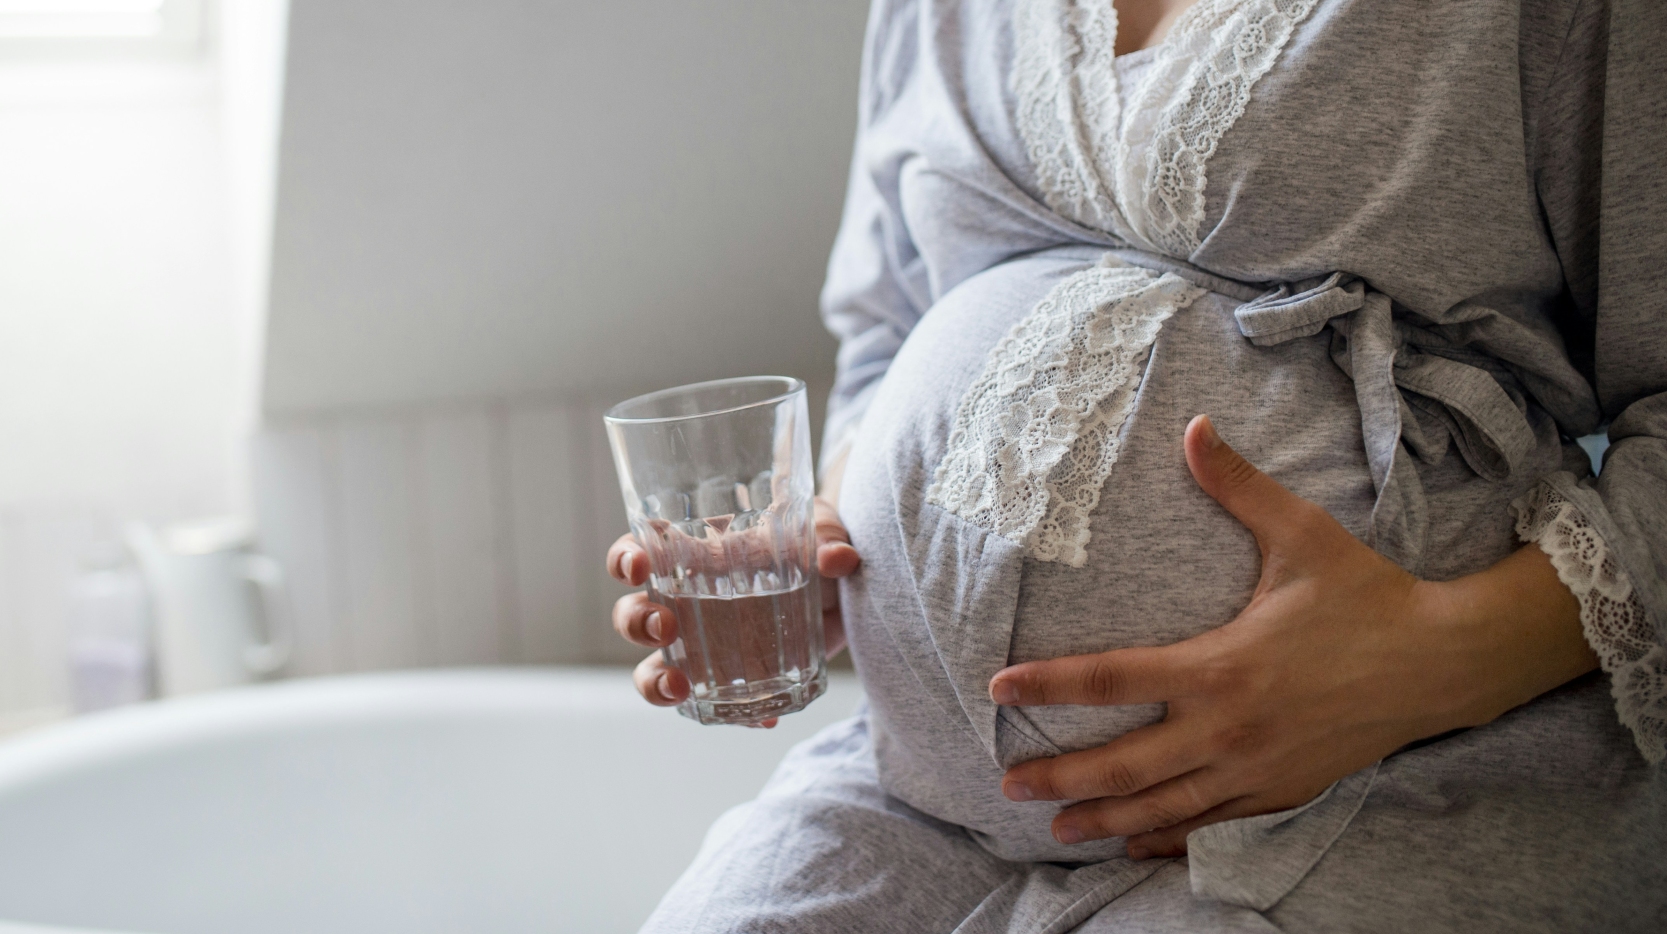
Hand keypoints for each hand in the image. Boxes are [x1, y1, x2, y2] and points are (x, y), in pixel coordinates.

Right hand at [607, 495, 860, 722]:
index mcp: (692, 552)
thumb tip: (838, 557)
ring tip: (679, 687)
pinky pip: (717, 705)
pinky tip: (762, 719)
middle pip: (633, 614)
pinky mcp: (735, 679)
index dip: (625, 560)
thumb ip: (828, 538)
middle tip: (665, 628)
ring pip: (655, 666)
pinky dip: (735, 716)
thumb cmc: (816, 545)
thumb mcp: (823, 531)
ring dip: (655, 681)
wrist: (847, 592)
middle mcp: (684, 600)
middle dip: (637, 623)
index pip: (639, 552)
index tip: (637, 567)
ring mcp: (704, 645)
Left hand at [989, 415, 1594, 857]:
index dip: (1050, 685)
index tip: (998, 687)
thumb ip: (1238, 486)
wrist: (1444, 662)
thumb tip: (1193, 425)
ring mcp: (1256, 768)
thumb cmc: (1368, 594)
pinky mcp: (1284, 791)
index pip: (1113, 678)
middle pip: (1125, 763)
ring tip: (1057, 827)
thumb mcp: (1302, 534)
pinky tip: (1135, 845)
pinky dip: (1168, 837)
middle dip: (1061, 778)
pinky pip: (1213, 824)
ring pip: (1164, 806)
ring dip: (1106, 819)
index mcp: (1222, 665)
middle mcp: (1230, 728)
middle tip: (1006, 785)